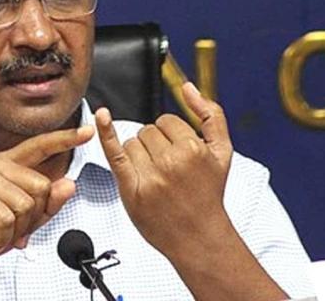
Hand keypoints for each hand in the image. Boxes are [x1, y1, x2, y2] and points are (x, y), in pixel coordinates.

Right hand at [0, 125, 94, 277]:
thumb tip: (69, 185)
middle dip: (29, 217)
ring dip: (12, 229)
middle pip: (40, 187)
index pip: (39, 148)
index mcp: (5, 166)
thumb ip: (46, 205)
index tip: (88, 131)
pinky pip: (6, 217)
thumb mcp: (20, 223)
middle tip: (3, 225)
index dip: (64, 140)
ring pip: (25, 204)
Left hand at [96, 82, 232, 254]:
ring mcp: (149, 175)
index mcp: (193, 149)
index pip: (166, 121)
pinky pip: (114, 151)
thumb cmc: (208, 194)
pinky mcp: (131, 187)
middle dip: (155, 144)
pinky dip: (106, 132)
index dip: (170, 134)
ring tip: (155, 175)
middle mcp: (171, 161)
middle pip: (148, 130)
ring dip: (139, 153)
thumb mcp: (223, 152)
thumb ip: (211, 115)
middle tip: (167, 168)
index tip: (176, 151)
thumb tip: (189, 87)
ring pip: (131, 142)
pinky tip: (101, 115)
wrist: (199, 236)